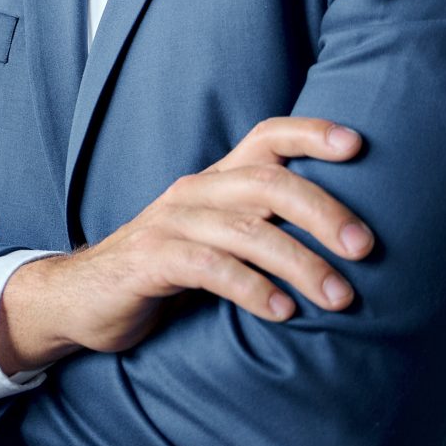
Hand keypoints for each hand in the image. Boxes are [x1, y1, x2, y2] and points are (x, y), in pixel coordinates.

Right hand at [0, 117, 373, 372]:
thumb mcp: (217, 242)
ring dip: (300, 263)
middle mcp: (195, 191)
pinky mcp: (150, 259)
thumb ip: (263, 231)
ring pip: (246, 229)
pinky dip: (251, 288)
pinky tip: (282, 312)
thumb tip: (345, 248)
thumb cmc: (165, 273)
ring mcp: (169, 223)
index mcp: (215, 181)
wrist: (81, 300)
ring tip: (339, 297)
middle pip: (268, 182)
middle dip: (324, 211)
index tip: (358, 145)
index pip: (266, 137)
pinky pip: (209, 267)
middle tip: (365, 249)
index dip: (312, 133)